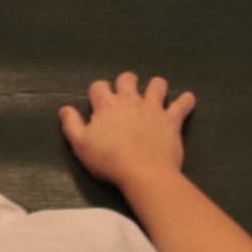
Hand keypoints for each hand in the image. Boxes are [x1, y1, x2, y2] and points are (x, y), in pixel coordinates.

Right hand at [61, 71, 196, 191]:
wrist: (143, 172)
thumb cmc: (109, 160)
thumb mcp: (81, 145)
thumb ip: (72, 125)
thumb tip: (64, 109)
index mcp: (107, 105)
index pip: (99, 86)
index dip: (98, 91)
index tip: (98, 100)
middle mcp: (130, 100)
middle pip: (127, 79)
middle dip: (126, 82)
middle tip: (127, 93)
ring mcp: (153, 107)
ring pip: (157, 84)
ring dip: (156, 86)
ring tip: (156, 93)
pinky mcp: (172, 118)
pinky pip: (183, 103)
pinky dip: (186, 101)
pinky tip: (187, 100)